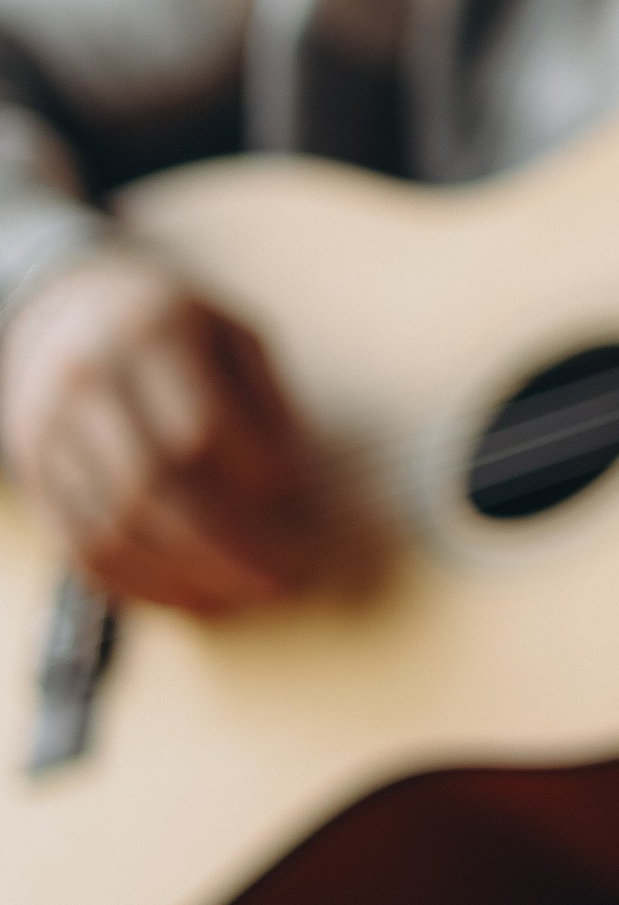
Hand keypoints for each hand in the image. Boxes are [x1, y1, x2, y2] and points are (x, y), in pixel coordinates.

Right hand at [0, 245, 316, 613]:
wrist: (69, 310)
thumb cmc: (175, 327)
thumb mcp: (233, 333)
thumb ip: (267, 400)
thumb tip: (291, 485)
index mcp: (150, 333)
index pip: (201, 426)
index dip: (255, 476)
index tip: (299, 499)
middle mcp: (86, 382)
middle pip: (153, 489)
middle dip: (226, 548)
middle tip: (282, 576)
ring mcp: (47, 431)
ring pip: (111, 531)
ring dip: (185, 579)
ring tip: (243, 593)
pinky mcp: (33, 474)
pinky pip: (80, 551)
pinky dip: (139, 586)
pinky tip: (190, 594)